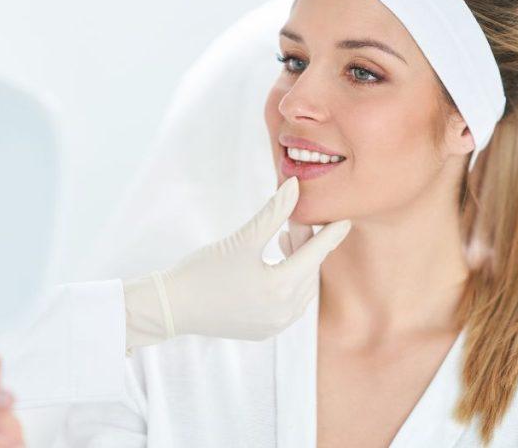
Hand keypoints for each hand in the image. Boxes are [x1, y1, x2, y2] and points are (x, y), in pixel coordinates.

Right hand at [124, 176, 350, 345]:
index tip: (345, 220)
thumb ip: (273, 213)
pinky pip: (289, 305)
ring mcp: (274, 325)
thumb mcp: (242, 239)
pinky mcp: (263, 331)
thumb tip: (295, 186)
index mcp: (280, 287)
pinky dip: (288, 284)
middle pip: (308, 272)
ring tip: (283, 240)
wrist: (172, 306)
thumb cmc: (203, 270)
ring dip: (298, 264)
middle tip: (293, 222)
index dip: (330, 234)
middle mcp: (283, 312)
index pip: (315, 254)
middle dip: (306, 245)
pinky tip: (274, 268)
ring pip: (301, 289)